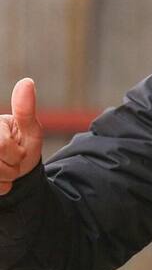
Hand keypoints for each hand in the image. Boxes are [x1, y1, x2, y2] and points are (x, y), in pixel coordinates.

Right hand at [0, 78, 43, 194]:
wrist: (17, 172)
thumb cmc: (23, 147)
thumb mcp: (30, 131)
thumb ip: (25, 111)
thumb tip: (26, 81)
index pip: (1, 147)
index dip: (15, 153)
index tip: (17, 150)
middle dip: (11, 167)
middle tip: (13, 161)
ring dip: (5, 178)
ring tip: (6, 169)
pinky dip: (0, 187)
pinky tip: (0, 179)